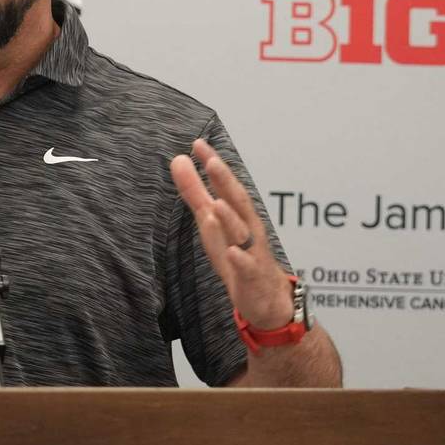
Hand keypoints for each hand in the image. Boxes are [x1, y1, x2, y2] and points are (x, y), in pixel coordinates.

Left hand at [170, 139, 292, 329]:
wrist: (266, 300)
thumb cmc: (237, 254)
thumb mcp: (210, 222)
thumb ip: (195, 192)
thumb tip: (178, 160)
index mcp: (237, 214)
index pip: (224, 185)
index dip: (213, 165)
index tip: (198, 144)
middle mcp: (248, 229)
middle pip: (238, 203)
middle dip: (226, 183)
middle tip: (213, 162)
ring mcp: (252, 252)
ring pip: (243, 234)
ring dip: (232, 218)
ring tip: (217, 203)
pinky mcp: (252, 278)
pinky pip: (247, 267)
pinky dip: (240, 259)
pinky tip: (232, 251)